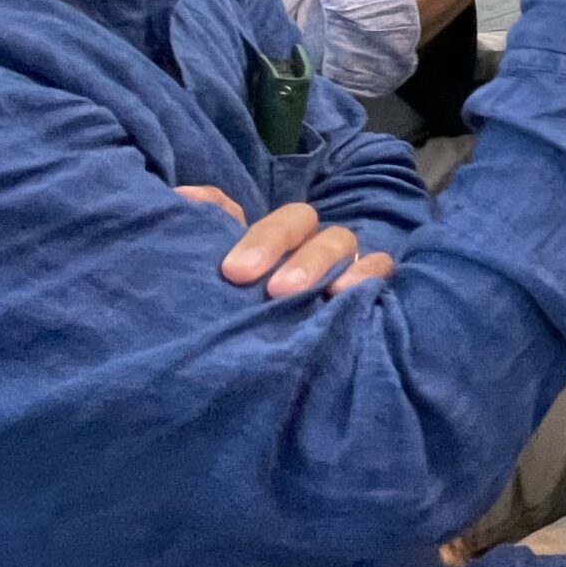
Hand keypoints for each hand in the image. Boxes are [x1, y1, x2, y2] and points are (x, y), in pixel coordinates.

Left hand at [177, 186, 393, 298]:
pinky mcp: (361, 291)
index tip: (235, 272)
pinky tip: (346, 293)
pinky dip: (367, 273)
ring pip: (342, 243)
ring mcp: (334, 265)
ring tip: (312, 294)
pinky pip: (377, 268)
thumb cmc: (218, 311)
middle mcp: (300, 245)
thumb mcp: (200, 273)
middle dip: (290, 252)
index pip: (270, 217)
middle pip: (306, 224)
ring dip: (326, 263)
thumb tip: (187, 196)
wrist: (230, 370)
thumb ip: (198, 231)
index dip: (264, 238)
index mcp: (266, 240)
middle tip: (275, 290)